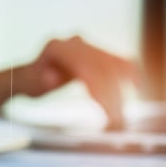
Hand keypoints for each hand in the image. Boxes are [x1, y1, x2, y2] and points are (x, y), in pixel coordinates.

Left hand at [12, 36, 138, 127]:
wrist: (28, 74)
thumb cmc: (29, 81)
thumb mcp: (29, 83)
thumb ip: (40, 81)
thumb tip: (52, 78)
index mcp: (58, 48)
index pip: (87, 70)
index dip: (101, 92)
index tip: (109, 115)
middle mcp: (75, 43)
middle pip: (103, 67)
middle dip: (114, 96)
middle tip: (118, 123)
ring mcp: (86, 46)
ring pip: (113, 64)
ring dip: (122, 90)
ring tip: (122, 116)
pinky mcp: (95, 53)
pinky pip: (117, 61)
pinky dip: (128, 74)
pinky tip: (137, 87)